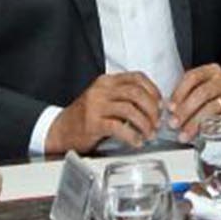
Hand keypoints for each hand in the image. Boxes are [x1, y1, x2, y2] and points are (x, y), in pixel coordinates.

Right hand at [47, 71, 164, 153]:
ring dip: (145, 123)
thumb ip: (123, 97)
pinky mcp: (92, 123)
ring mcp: (96, 106)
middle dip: (152, 109)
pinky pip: (118, 127)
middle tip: (157, 122)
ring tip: (149, 134)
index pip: (137, 78)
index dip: (153, 91)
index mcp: (106, 81)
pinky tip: (136, 141)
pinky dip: (132, 135)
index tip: (160, 103)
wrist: (60, 130)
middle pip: (136, 93)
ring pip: (130, 109)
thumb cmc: (85, 116)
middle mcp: (101, 90)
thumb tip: (153, 106)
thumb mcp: (103, 99)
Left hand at [168, 64, 220, 138]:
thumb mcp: (200, 90)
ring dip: (195, 123)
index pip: (193, 77)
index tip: (170, 108)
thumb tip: (168, 112)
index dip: (179, 93)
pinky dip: (211, 128)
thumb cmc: (213, 99)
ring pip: (212, 107)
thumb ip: (185, 96)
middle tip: (174, 124)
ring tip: (184, 134)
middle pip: (202, 93)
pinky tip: (201, 134)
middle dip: (185, 110)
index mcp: (212, 71)